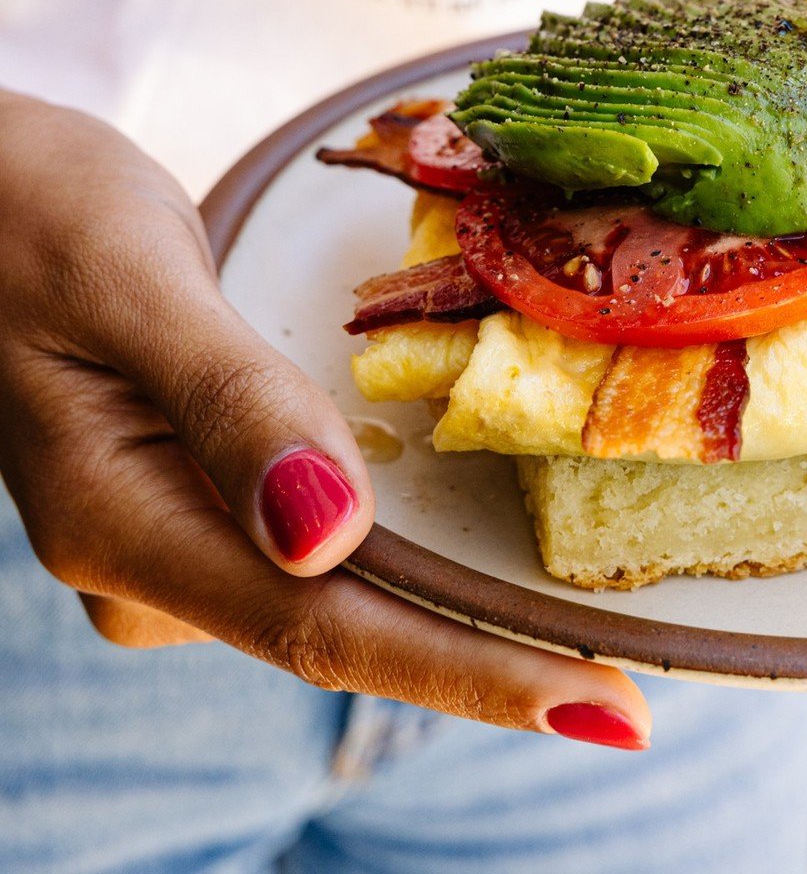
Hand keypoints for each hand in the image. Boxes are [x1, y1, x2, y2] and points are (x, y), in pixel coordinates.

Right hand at [0, 94, 649, 749]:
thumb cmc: (33, 210)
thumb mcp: (131, 281)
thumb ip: (227, 401)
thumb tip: (329, 538)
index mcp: (122, 520)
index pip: (322, 626)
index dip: (468, 671)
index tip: (598, 705)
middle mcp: (151, 558)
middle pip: (344, 629)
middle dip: (488, 661)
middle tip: (636, 690)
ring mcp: (174, 533)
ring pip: (338, 590)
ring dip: (456, 607)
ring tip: (589, 624)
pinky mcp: (200, 495)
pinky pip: (320, 541)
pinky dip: (408, 547)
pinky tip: (481, 542)